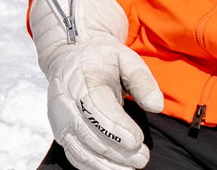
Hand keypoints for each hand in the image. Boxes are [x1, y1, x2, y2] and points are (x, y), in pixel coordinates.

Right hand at [30, 0, 163, 169]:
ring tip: (130, 169)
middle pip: (88, 133)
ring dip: (105, 164)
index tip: (138, 141)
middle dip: (116, 151)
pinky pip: (74, 156)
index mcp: (82, 79)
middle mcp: (65, 101)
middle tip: (142, 158)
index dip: (115, 128)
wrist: (70, 58)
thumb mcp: (125, 57)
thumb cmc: (101, 59)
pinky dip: (93, 167)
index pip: (95, 108)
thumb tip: (156, 105)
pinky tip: (114, 169)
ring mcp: (60, 120)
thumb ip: (142, 80)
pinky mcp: (61, 133)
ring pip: (79, 149)